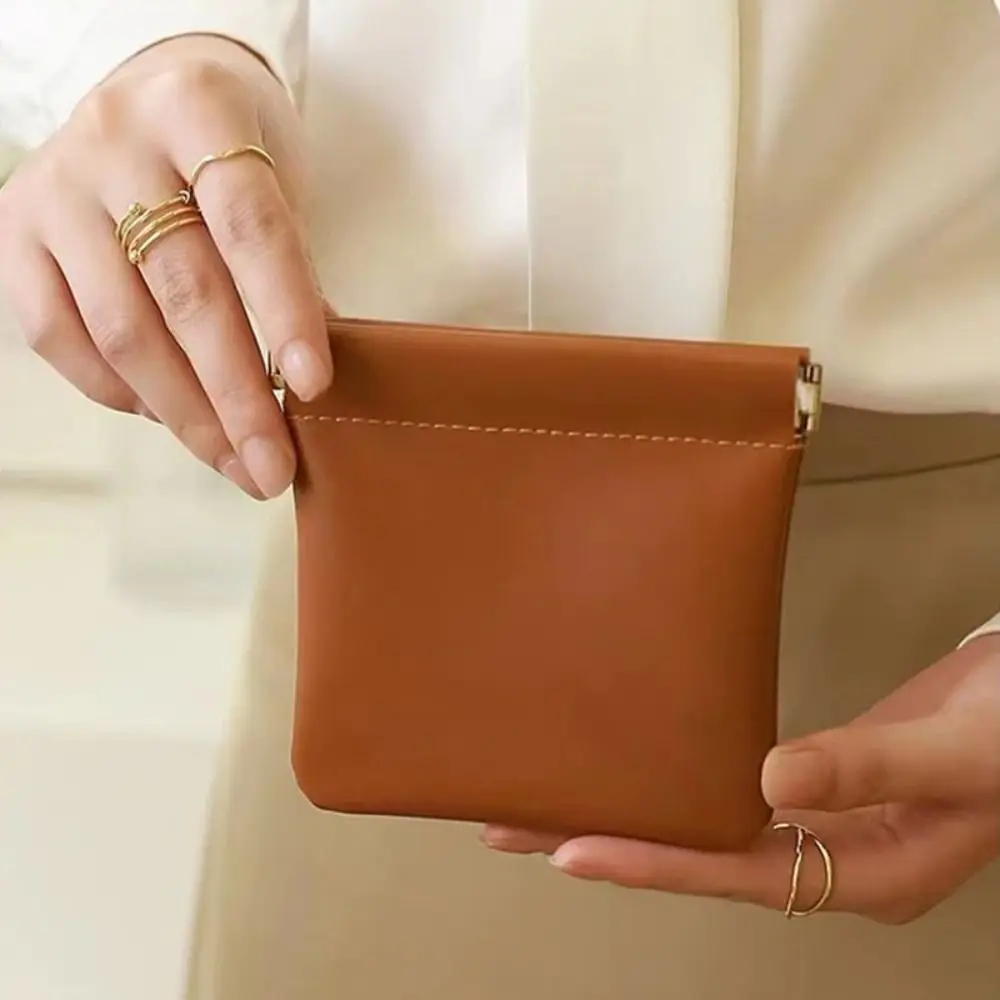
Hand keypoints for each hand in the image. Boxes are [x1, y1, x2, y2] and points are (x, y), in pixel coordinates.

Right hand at [0, 35, 331, 498]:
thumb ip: (293, 268)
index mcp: (198, 108)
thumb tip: (307, 386)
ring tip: (234, 460)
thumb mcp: (283, 178)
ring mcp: (55, 187)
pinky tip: (168, 418)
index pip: (249, 225)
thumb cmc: (234, 146)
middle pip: (183, 290)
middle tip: (273, 465)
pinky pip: (57, 336)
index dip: (283, 312)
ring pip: (120, 327)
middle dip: (235, 396)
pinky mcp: (12, 230)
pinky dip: (118, 392)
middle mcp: (115, 140)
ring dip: (184, 413)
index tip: (314, 388)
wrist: (150, 90)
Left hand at [484, 635, 999, 923]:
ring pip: (715, 824)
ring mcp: (826, 819)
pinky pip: (735, 787)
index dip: (659, 864)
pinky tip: (639, 764)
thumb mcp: (954, 752)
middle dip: (617, 843)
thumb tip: (771, 781)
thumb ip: (872, 767)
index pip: (741, 876)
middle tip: (517, 824)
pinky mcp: (818, 779)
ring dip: (640, 809)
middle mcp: (837, 857)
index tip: (572, 850)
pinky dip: (682, 778)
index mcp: (872, 873)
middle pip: (709, 859)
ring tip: (550, 795)